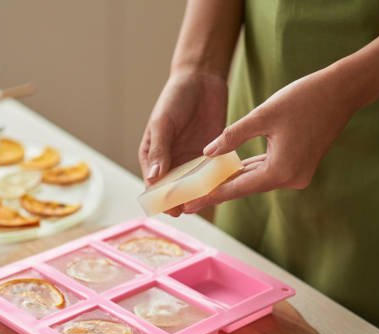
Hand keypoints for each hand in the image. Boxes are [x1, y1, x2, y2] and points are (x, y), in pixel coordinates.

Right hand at [139, 71, 227, 215]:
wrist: (201, 79)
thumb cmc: (174, 98)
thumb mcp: (163, 123)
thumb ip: (159, 150)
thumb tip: (153, 179)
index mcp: (153, 156)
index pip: (155, 184)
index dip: (162, 199)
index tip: (172, 210)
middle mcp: (172, 161)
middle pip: (176, 189)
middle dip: (183, 200)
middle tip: (194, 209)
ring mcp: (192, 159)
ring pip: (196, 185)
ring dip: (201, 193)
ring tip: (209, 201)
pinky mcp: (211, 154)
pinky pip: (213, 172)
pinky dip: (217, 180)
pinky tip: (225, 187)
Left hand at [182, 67, 358, 213]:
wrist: (342, 91)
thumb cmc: (303, 99)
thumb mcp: (262, 115)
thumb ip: (232, 136)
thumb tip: (207, 153)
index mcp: (280, 171)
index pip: (236, 188)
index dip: (210, 195)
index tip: (188, 205)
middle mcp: (290, 179)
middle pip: (244, 187)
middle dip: (217, 191)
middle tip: (188, 200)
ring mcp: (296, 175)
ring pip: (255, 179)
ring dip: (231, 181)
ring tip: (202, 187)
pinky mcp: (299, 166)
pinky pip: (267, 171)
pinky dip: (248, 171)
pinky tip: (229, 172)